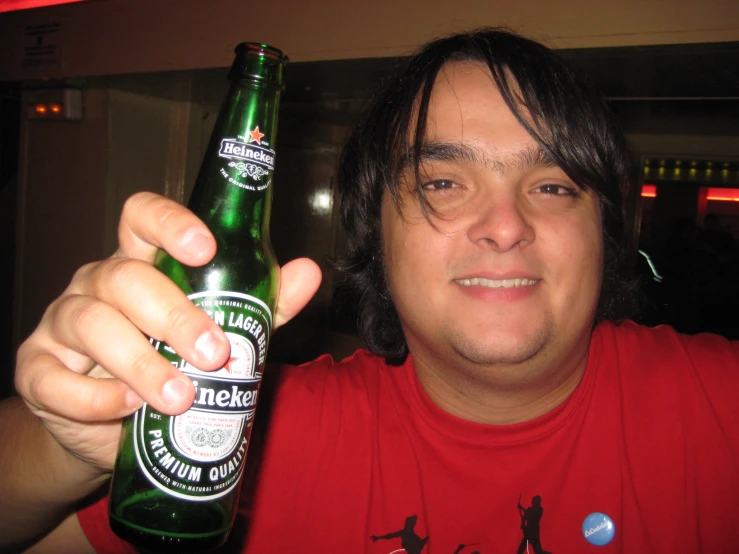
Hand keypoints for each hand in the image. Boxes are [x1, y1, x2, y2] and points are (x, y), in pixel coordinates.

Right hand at [14, 192, 321, 473]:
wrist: (112, 425)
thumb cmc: (172, 362)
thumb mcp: (221, 329)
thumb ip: (262, 303)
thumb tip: (309, 271)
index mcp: (142, 263)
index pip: (141, 218)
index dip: (169, 223)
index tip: (206, 248)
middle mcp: (97, 284)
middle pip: (126, 277)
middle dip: (175, 315)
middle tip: (215, 355)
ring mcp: (62, 324)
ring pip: (93, 324)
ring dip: (142, 363)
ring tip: (181, 397)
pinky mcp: (38, 369)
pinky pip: (56, 378)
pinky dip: (95, 396)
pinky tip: (127, 408)